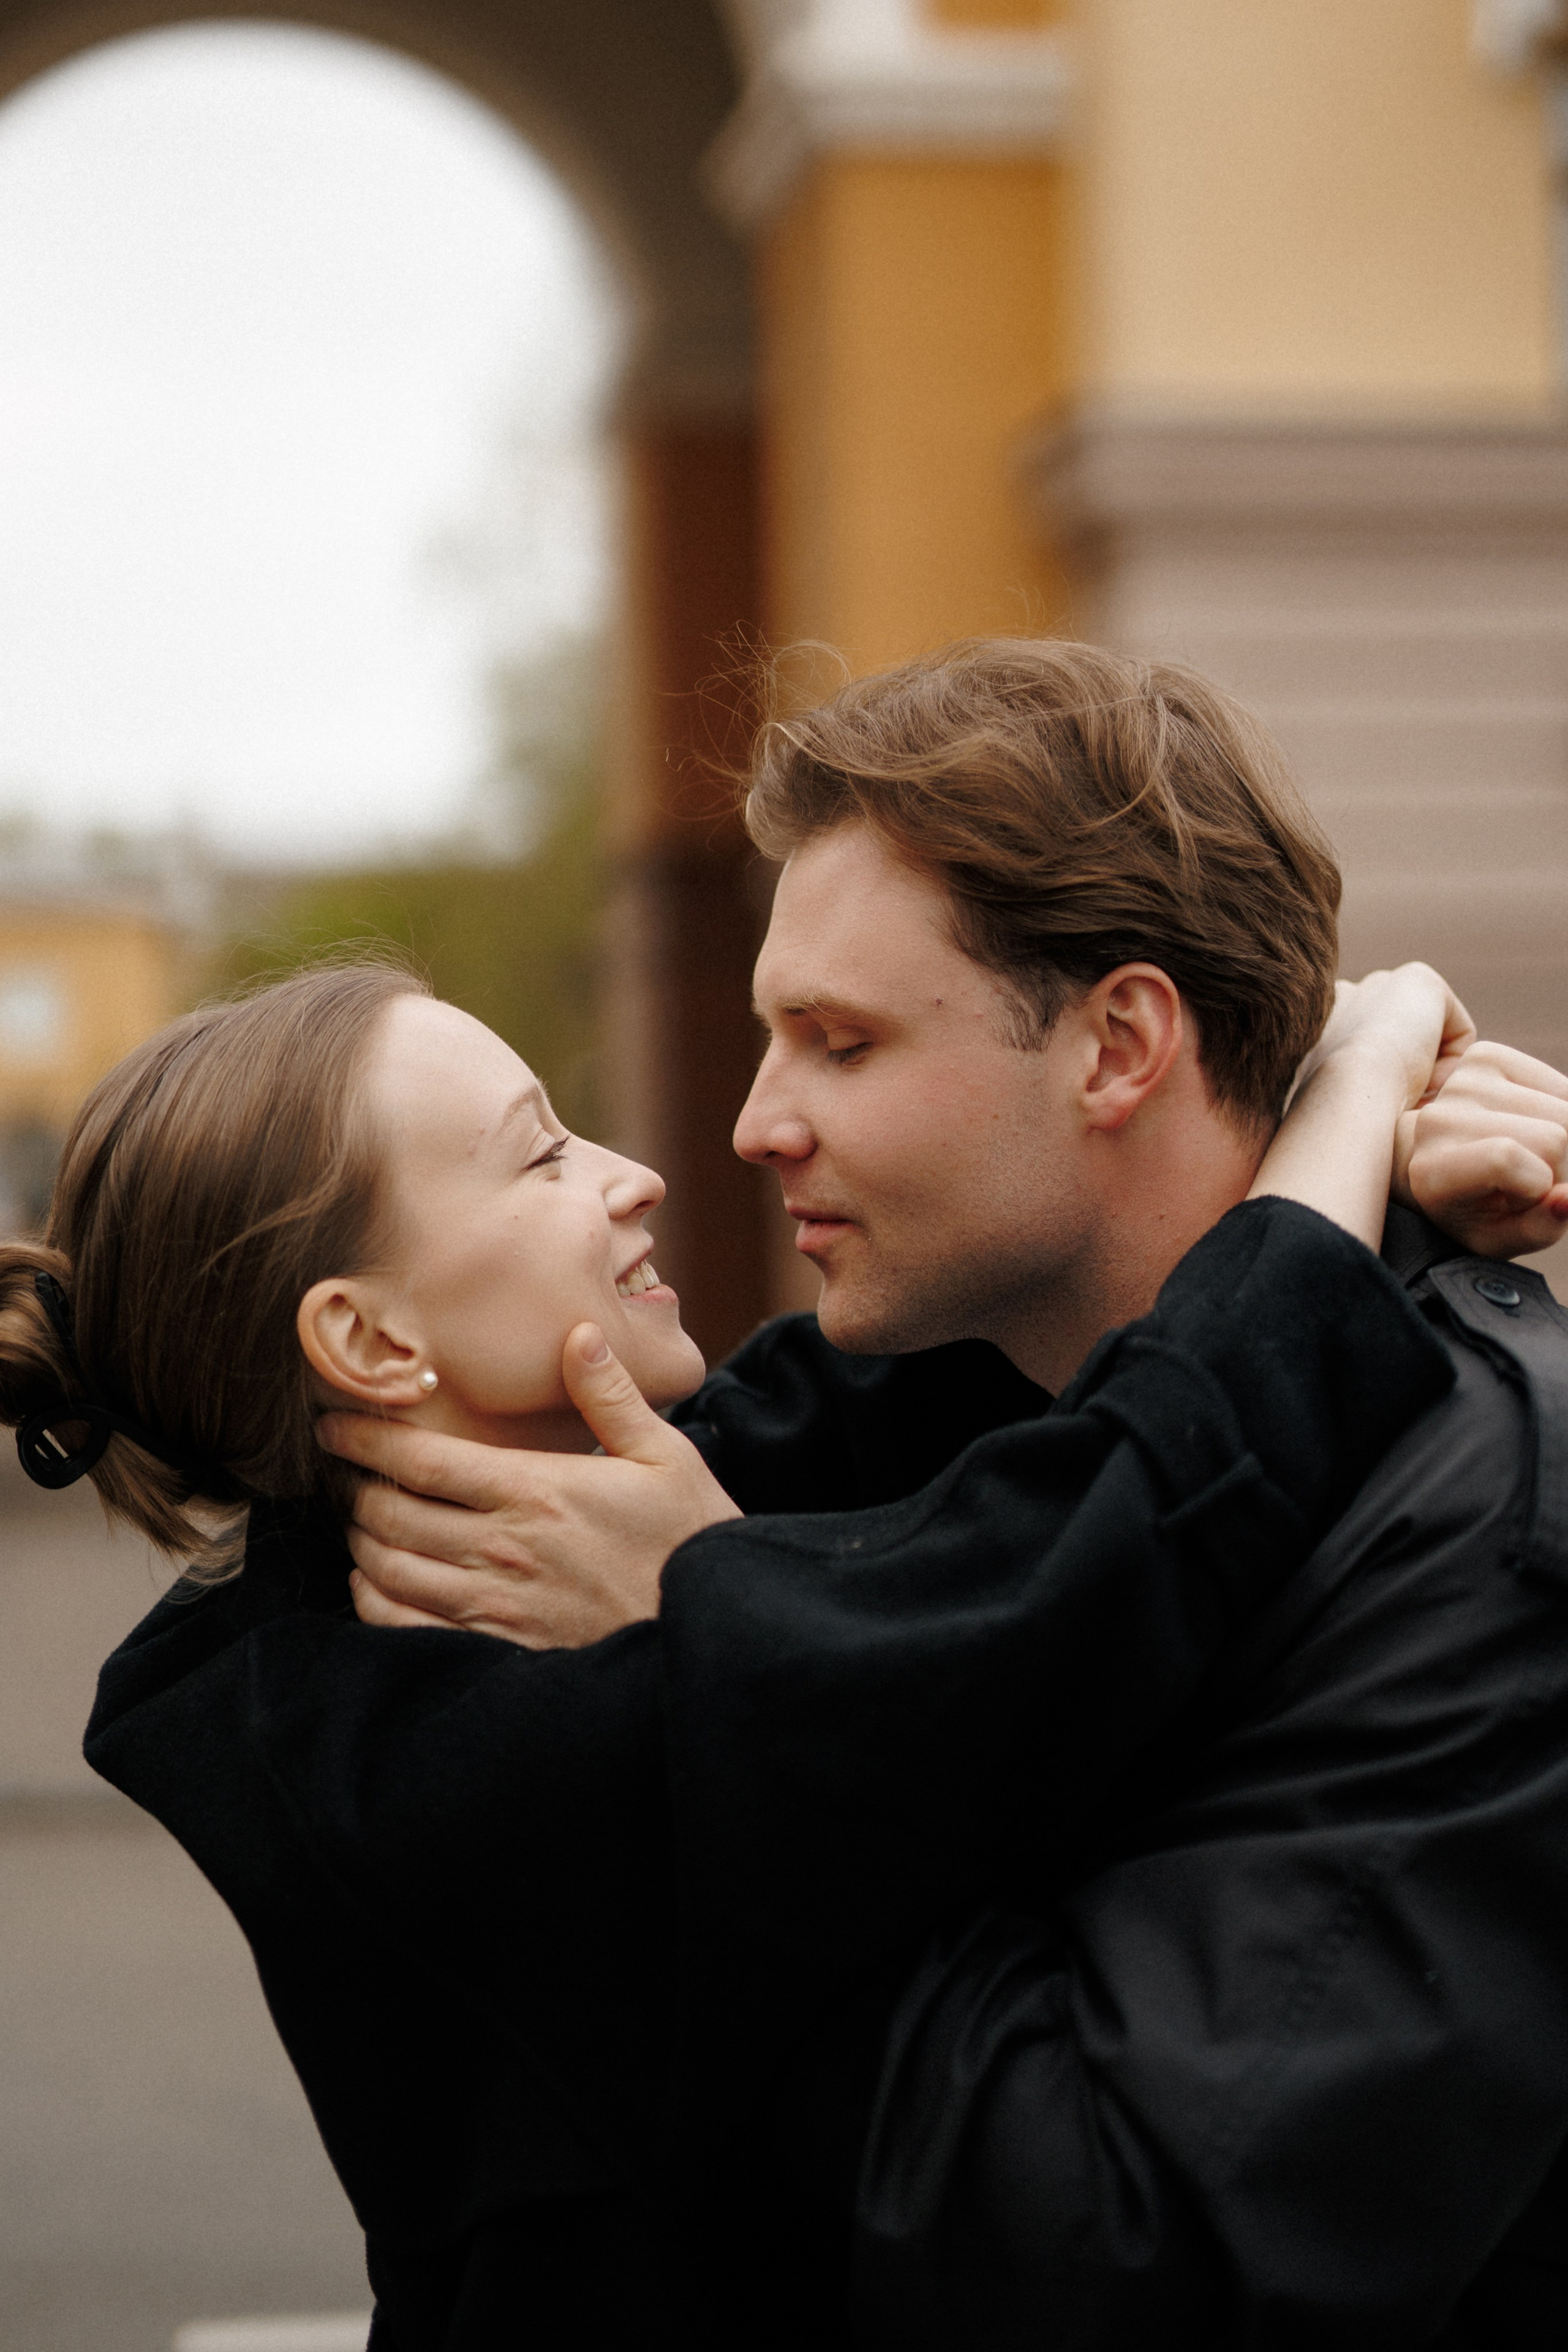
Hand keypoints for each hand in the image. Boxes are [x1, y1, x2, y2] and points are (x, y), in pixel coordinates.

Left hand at [322, 1323, 741, 1649]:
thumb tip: (579, 1334)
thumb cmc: (690, 1540)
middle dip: (352, 1488)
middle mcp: (503, 1548)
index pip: (423, 1460)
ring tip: (356, 1519)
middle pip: (391, 1513)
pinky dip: (372, 1603)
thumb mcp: (666, 1455)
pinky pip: (405, 1628)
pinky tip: (373, 1583)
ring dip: (359, 1541)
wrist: (709, 1631)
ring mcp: (495, 1605)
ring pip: (388, 1570)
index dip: (365, 1440)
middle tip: (339, 1471)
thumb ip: (610, 1396)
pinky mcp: (497, 1649)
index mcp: (536, 1491)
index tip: (331, 1423)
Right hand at [1252, 965, 1475, 1250]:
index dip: (1377, 1092)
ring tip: (1406, 1102)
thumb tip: (1335, 1138)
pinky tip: (1423, 1079)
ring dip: (1428, 1076)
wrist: (1343, 1096)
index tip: (1374, 1122)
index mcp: (1309, 1025)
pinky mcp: (1417, 980)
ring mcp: (1378, 984)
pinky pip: (1457, 1031)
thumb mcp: (1314, 1120)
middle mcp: (1343, 996)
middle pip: (1398, 1046)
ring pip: (1430, 1044)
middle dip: (1407, 1079)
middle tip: (1394, 1114)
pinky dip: (1451, 1063)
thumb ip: (1326, 1107)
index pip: (1361, 1053)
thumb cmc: (1322, 1123)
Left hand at [1394, 1040, 1567, 1257]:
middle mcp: (1437, 1119)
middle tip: (1528, 1178)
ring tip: (1526, 1153)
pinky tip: (1531, 1125)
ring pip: (1564, 1109)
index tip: (1528, 1198)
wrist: (1442, 1162)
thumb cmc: (1475, 1208)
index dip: (1539, 1184)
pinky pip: (1561, 1085)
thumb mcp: (1501, 1238)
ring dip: (1561, 1138)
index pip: (1505, 1158)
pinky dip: (1561, 1108)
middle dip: (1558, 1163)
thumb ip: (1539, 1228)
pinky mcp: (1485, 1055)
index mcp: (1433, 1171)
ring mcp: (1460, 1082)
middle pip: (1552, 1136)